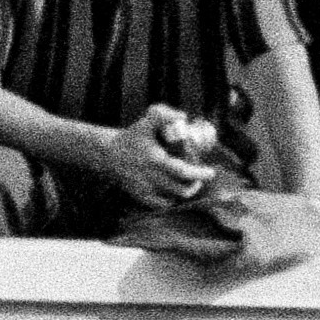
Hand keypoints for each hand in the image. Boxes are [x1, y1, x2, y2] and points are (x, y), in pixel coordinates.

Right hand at [101, 111, 218, 202]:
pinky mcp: (140, 198)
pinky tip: (174, 191)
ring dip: (184, 192)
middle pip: (181, 190)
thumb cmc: (132, 136)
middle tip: (200, 177)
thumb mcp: (146, 121)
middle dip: (195, 185)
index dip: (199, 174)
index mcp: (155, 160)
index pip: (183, 172)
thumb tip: (183, 118)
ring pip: (173, 199)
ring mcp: (145, 191)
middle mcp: (150, 178)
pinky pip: (161, 205)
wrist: (108, 155)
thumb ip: (164, 115)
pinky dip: (171, 199)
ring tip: (189, 183)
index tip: (211, 172)